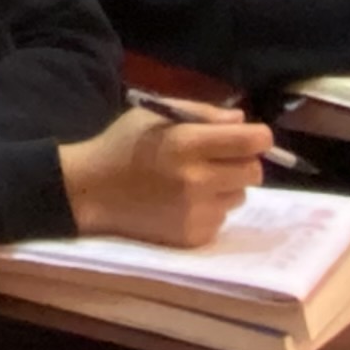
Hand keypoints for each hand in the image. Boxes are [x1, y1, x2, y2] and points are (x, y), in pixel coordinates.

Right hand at [59, 105, 265, 248]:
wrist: (92, 190)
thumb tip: (242, 122)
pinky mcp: (193, 236)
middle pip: (254, 172)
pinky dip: (210, 209)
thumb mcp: (155, 115)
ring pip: (239, 197)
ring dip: (227, 187)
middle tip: (221, 159)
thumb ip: (202, 113)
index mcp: (187, 143)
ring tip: (196, 181)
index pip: (251, 142)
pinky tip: (184, 202)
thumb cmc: (124, 145)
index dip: (258, 137)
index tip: (250, 137)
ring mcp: (196, 212)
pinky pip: (221, 219)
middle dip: (243, 162)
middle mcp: (197, 180)